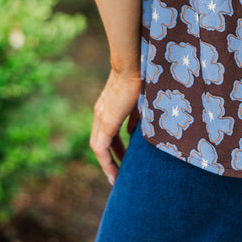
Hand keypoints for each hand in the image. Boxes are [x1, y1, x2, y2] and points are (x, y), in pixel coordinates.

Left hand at [90, 68, 140, 185]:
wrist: (133, 63)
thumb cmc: (142, 74)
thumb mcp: (141, 98)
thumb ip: (137, 114)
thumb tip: (134, 131)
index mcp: (109, 105)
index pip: (109, 130)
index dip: (116, 145)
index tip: (125, 155)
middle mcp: (101, 112)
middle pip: (102, 141)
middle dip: (112, 157)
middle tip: (121, 172)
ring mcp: (101, 117)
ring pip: (99, 147)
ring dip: (108, 162)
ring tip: (117, 178)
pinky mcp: (105, 123)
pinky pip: (101, 149)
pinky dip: (107, 162)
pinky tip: (115, 174)